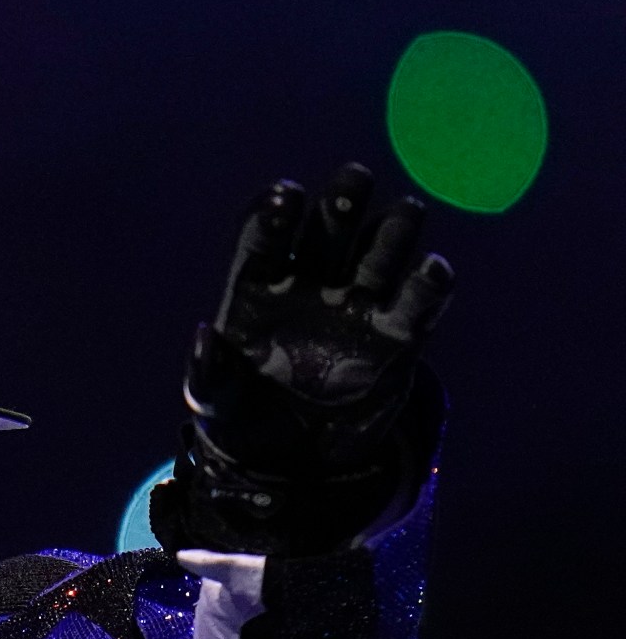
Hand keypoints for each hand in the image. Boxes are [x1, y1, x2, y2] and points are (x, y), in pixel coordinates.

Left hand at [164, 163, 453, 554]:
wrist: (290, 462)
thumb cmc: (240, 418)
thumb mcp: (214, 401)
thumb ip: (208, 371)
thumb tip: (204, 333)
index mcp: (258, 291)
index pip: (266, 241)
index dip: (275, 216)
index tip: (286, 195)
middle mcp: (310, 287)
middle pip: (327, 235)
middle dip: (340, 206)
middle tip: (354, 176)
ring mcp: (354, 309)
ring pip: (377, 258)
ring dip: (392, 233)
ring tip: (405, 210)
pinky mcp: (395, 340)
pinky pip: (416, 308)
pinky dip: (428, 289)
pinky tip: (434, 270)